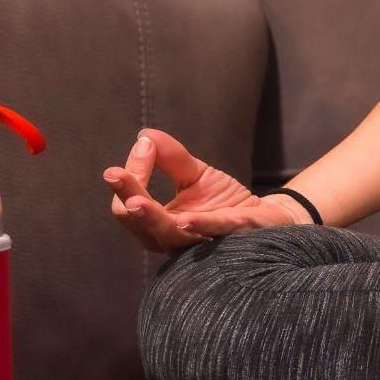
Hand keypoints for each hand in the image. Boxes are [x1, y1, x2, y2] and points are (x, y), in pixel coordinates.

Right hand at [102, 127, 304, 252]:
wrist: (265, 219)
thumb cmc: (223, 201)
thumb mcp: (195, 174)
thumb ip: (170, 157)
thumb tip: (145, 136)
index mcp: (159, 225)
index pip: (131, 203)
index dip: (130, 176)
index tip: (143, 145)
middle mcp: (174, 240)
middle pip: (141, 223)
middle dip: (128, 197)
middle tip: (114, 174)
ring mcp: (201, 243)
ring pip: (169, 235)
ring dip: (152, 218)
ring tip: (138, 201)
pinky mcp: (232, 237)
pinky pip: (213, 233)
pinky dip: (199, 226)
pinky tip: (185, 219)